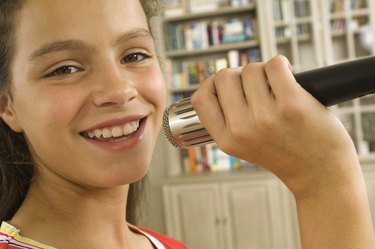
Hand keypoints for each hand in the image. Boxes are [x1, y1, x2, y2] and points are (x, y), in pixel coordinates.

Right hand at [191, 55, 357, 197]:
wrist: (320, 172)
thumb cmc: (284, 154)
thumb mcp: (244, 147)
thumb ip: (228, 120)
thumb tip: (222, 80)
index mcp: (226, 140)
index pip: (201, 99)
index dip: (211, 85)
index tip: (227, 85)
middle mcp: (242, 130)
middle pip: (224, 77)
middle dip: (240, 75)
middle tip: (256, 84)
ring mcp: (266, 117)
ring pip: (251, 69)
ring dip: (264, 71)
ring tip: (276, 85)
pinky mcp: (292, 105)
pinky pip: (275, 65)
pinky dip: (282, 66)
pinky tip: (289, 77)